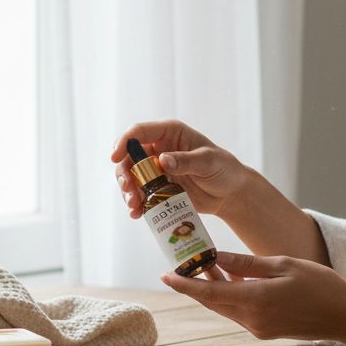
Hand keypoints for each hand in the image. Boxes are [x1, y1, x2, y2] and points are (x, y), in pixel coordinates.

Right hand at [110, 120, 249, 220]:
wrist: (230, 194)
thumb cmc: (224, 169)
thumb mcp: (208, 162)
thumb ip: (186, 160)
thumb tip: (162, 160)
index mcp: (169, 134)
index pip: (139, 132)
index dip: (124, 142)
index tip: (115, 157)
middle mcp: (159, 149)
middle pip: (130, 157)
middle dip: (124, 174)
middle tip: (128, 190)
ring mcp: (157, 170)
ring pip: (132, 177)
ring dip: (128, 191)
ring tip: (135, 206)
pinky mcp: (158, 189)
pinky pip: (141, 194)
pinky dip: (137, 204)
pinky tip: (137, 214)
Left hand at [161, 251, 345, 342]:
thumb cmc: (320, 285)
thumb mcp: (283, 265)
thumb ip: (247, 264)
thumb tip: (217, 257)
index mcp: (255, 301)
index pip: (209, 293)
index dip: (184, 284)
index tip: (164, 275)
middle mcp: (252, 319)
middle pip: (213, 302)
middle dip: (194, 284)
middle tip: (179, 264)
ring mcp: (258, 328)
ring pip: (225, 306)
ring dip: (212, 289)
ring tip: (202, 264)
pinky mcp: (265, 330)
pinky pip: (239, 311)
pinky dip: (230, 295)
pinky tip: (229, 278)